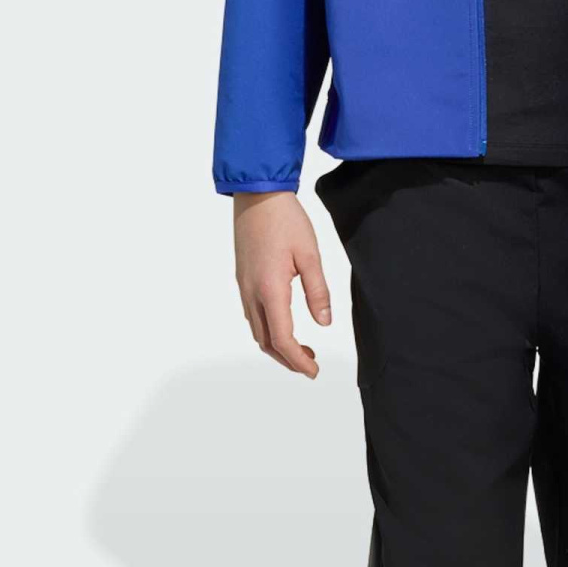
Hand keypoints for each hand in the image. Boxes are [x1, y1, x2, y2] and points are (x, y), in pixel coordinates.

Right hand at [233, 192, 331, 377]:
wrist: (257, 195)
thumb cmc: (285, 220)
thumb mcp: (310, 255)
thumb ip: (317, 291)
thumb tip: (324, 322)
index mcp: (270, 289)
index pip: (282, 339)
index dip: (297, 360)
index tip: (314, 371)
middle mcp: (252, 292)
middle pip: (265, 342)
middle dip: (287, 359)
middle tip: (311, 365)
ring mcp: (244, 286)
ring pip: (257, 330)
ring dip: (277, 346)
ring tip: (303, 348)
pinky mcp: (243, 278)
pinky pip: (253, 315)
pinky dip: (268, 330)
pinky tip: (285, 325)